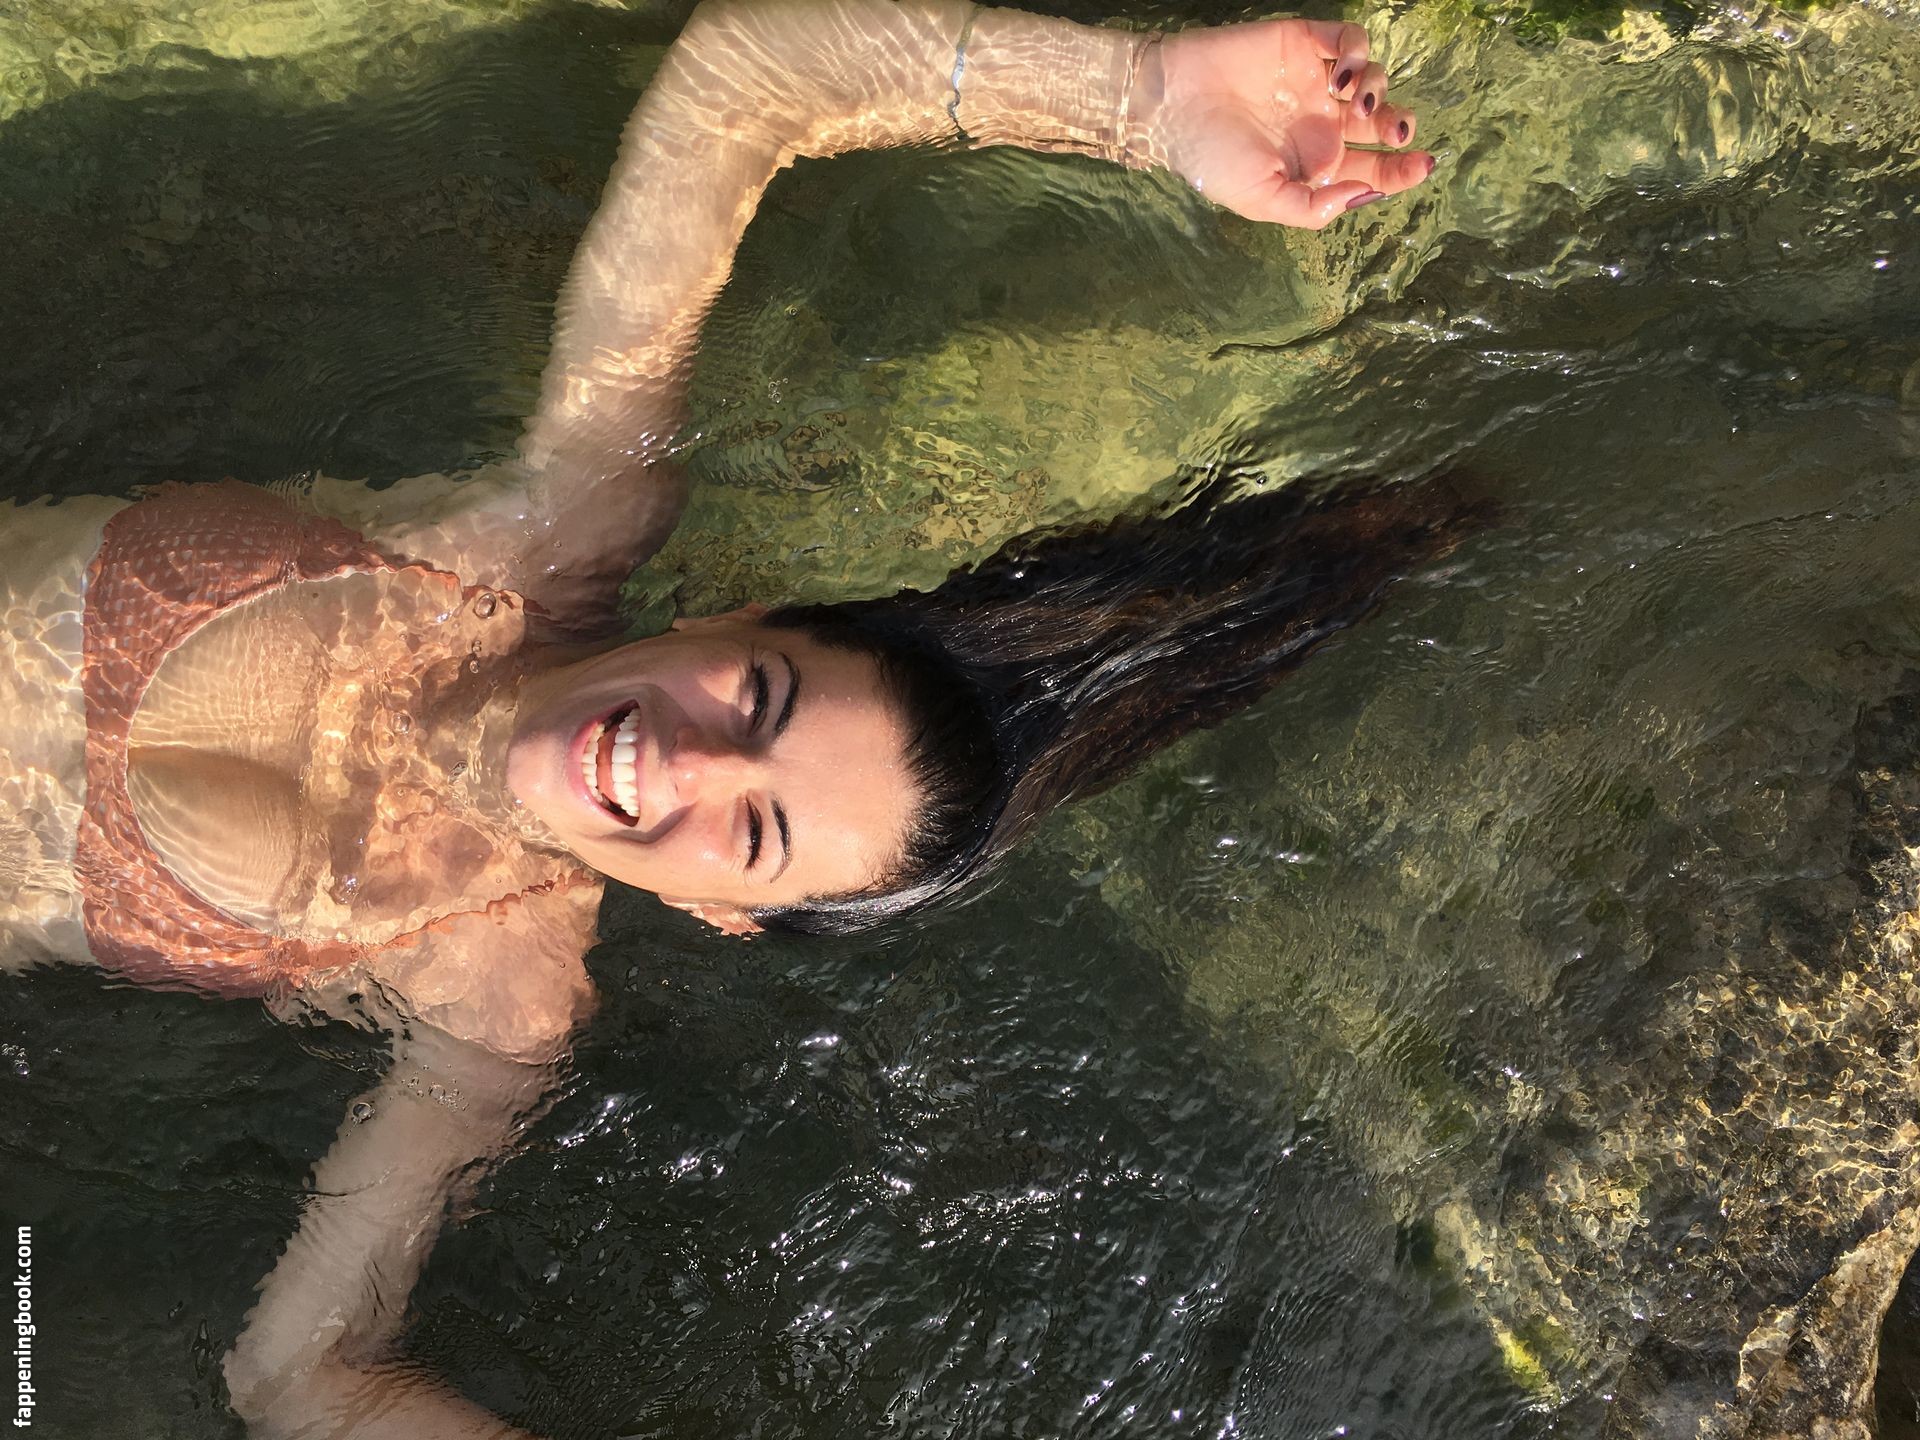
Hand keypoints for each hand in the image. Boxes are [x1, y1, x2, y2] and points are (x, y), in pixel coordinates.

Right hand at [1150, 19, 1432, 228]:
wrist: (1172, 104)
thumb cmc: (1211, 158)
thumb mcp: (1262, 201)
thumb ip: (1313, 208)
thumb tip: (1364, 194)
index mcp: (1315, 163)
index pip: (1373, 167)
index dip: (1403, 168)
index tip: (1423, 165)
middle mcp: (1321, 122)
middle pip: (1384, 122)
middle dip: (1402, 126)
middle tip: (1399, 130)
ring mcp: (1314, 80)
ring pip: (1374, 79)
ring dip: (1379, 91)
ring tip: (1353, 104)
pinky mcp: (1304, 43)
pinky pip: (1350, 40)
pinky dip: (1358, 54)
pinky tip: (1341, 75)